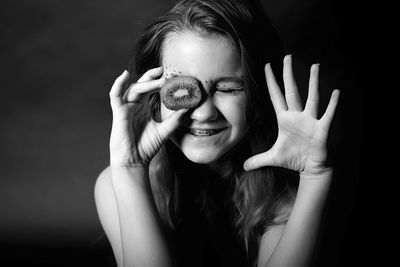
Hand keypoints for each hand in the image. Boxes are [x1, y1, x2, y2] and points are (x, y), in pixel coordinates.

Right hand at [109, 67, 187, 166]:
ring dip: (146, 82)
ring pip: (134, 88)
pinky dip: (118, 84)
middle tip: (165, 70)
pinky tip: (124, 74)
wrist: (134, 161)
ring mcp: (126, 108)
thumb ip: (176, 119)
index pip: (152, 90)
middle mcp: (135, 105)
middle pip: (143, 85)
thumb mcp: (165, 130)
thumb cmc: (147, 147)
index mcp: (144, 108)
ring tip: (159, 77)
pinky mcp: (118, 113)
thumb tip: (188, 107)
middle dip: (153, 76)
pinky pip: (115, 95)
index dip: (161, 82)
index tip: (174, 77)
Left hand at [243, 55, 339, 177]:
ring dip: (313, 82)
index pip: (276, 96)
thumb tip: (242, 166)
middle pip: (292, 91)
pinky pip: (328, 114)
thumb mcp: (272, 158)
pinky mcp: (322, 129)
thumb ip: (257, 160)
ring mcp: (310, 121)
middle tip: (287, 57)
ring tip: (315, 66)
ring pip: (312, 98)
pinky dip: (332, 104)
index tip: (267, 66)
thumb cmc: (293, 159)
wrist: (310, 168)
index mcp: (284, 119)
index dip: (271, 82)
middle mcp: (297, 116)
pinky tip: (335, 91)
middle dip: (288, 74)